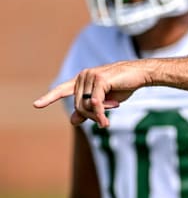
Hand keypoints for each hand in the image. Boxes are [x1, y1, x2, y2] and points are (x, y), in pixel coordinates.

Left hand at [33, 60, 152, 127]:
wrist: (141, 74)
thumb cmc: (124, 85)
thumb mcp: (105, 100)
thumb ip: (89, 109)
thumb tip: (73, 121)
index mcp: (82, 79)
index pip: (63, 89)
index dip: (50, 97)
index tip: (36, 105)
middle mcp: (83, 76)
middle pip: (78, 105)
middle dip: (90, 116)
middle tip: (104, 120)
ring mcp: (90, 76)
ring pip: (85, 106)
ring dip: (97, 116)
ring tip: (109, 116)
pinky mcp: (100, 80)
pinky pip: (95, 104)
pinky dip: (100, 115)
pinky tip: (105, 123)